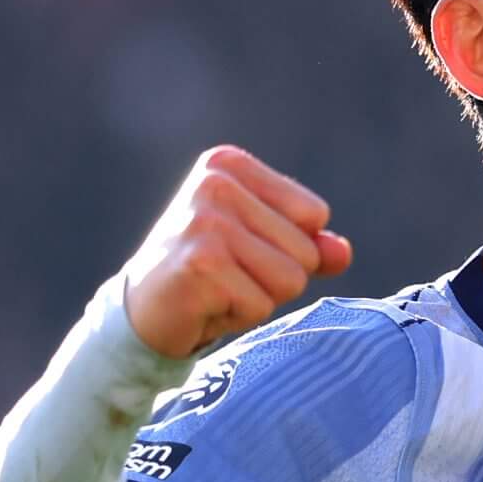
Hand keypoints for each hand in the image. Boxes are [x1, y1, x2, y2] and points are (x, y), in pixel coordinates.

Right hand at [122, 145, 353, 358]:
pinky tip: (205, 305)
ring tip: (219, 289)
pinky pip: (261, 305)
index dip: (290, 246)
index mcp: (229, 164)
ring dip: (259, 298)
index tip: (241, 249)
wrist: (140, 311)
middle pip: (304, 250)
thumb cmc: (209, 272)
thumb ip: (309, 244)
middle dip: (274, 277)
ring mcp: (205, 222)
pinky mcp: (200, 264)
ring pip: (289, 280)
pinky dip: (238, 316)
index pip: (313, 214)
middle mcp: (215, 184)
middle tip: (227, 276)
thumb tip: (342, 254)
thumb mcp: (262, 246)